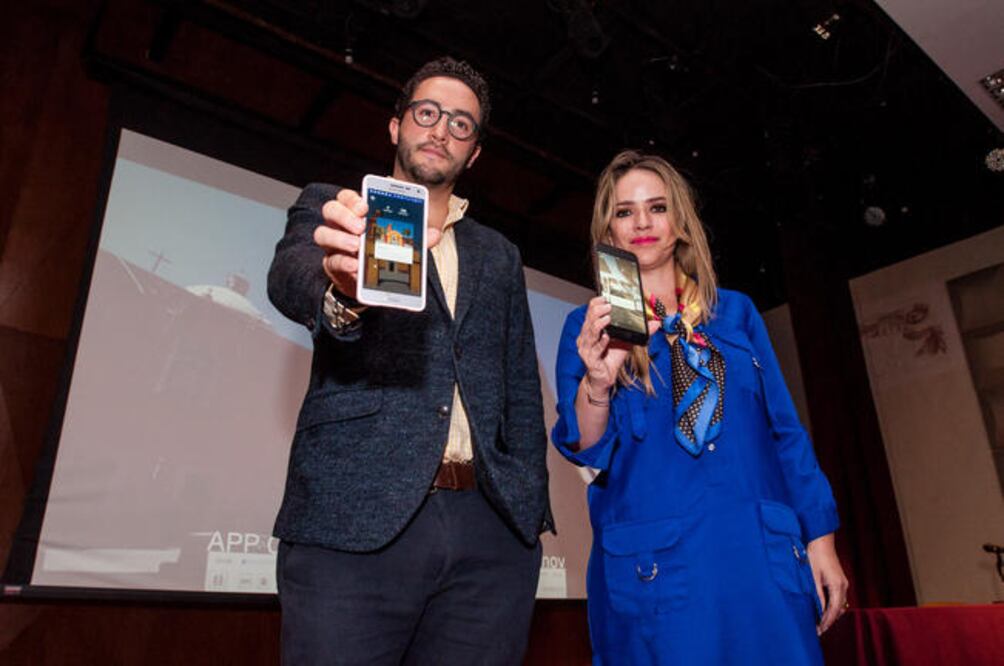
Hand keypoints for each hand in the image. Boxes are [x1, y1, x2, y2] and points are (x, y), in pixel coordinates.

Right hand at [314, 189, 443, 298]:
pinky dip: (343, 262)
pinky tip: (355, 265)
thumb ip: (416, 238)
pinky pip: (330, 261)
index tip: (364, 207)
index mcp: (356, 215)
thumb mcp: (401, 244)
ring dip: (339, 238)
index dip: (352, 199)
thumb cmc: (383, 254)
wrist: (371, 283)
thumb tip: (434, 233)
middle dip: (344, 216)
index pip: (346, 197)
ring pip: (322, 233)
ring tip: (357, 246)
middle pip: (330, 210)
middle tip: (360, 227)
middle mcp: (340, 226)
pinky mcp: (331, 265)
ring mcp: (333, 245)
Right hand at [576, 297, 658, 391]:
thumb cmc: (611, 358)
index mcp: (592, 329)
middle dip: (598, 311)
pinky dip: (601, 343)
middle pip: (589, 320)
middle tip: (608, 305)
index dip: (596, 303)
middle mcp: (586, 337)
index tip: (606, 297)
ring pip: (590, 333)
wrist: (604, 378)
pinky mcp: (589, 359)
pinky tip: (607, 338)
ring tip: (608, 318)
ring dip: (599, 324)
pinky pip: (594, 349)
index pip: (590, 312)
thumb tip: (656, 323)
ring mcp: (586, 348)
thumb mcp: (627, 341)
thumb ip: (639, 331)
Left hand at [807, 533, 849, 634]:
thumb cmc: (814, 556)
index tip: (818, 631)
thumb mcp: (813, 577)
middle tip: (818, 630)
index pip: (833, 610)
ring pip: (840, 605)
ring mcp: (843, 582)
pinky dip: (832, 606)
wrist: (820, 540)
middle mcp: (844, 586)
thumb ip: (817, 595)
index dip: (826, 622)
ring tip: (820, 623)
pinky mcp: (840, 580)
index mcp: (837, 586)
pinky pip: (838, 598)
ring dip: (831, 614)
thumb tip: (819, 611)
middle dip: (829, 621)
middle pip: (838, 610)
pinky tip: (823, 609)